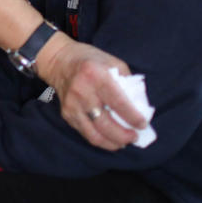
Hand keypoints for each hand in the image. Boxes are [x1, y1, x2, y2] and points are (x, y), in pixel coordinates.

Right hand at [35, 34, 147, 149]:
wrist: (59, 60)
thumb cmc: (90, 59)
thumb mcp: (113, 63)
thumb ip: (127, 83)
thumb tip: (140, 106)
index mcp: (96, 75)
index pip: (118, 103)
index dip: (133, 117)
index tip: (143, 125)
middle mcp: (82, 92)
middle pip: (106, 124)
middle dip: (124, 136)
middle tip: (134, 137)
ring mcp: (72, 105)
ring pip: (94, 135)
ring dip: (112, 142)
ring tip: (123, 142)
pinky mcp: (66, 114)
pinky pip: (85, 133)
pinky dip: (100, 139)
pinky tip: (110, 138)